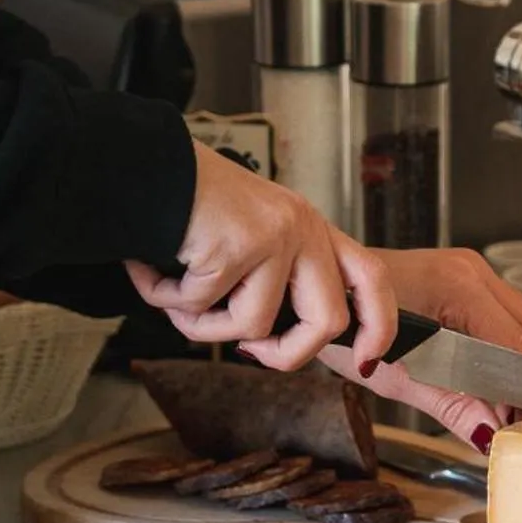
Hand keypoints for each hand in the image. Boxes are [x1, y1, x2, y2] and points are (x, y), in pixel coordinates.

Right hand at [126, 144, 395, 374]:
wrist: (143, 163)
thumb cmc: (188, 206)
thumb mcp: (251, 238)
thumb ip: (274, 280)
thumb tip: (272, 342)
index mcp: (310, 227)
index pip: (370, 276)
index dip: (378, 323)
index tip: (368, 359)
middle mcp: (301, 228)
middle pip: (326, 322)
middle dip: (284, 354)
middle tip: (248, 352)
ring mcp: (272, 237)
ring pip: (252, 326)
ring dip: (202, 325)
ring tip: (172, 294)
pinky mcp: (236, 246)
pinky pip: (203, 308)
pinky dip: (166, 299)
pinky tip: (150, 270)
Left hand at [322, 246, 521, 452]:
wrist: (319, 290)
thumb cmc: (346, 326)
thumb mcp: (397, 377)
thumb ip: (452, 406)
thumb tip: (492, 436)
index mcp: (459, 288)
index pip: (519, 345)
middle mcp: (472, 272)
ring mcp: (470, 271)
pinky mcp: (464, 279)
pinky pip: (506, 315)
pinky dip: (518, 347)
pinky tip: (517, 381)